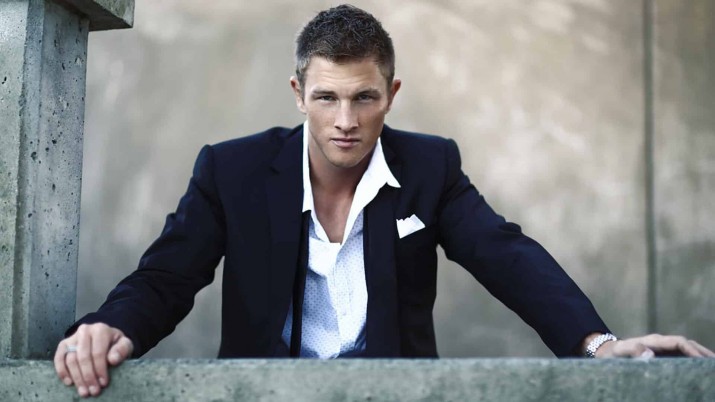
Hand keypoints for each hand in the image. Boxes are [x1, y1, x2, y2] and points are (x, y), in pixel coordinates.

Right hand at [54, 323, 133, 397]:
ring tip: (84, 390)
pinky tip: (70, 382)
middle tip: (93, 390)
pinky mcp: (64, 345)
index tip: (103, 383)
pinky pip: (59, 359)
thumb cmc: (115, 344)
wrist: (105, 338)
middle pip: (83, 357)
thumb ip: (122, 350)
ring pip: (70, 360)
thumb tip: (113, 359)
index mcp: (100, 329)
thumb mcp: (125, 345)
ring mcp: (72, 337)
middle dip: (88, 376)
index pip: (98, 352)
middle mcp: (85, 331)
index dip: (100, 369)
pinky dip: (62, 371)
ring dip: (77, 378)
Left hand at [592, 334, 714, 357]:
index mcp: (653, 341)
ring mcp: (662, 349)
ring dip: (700, 356)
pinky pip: (680, 357)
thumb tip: (651, 355)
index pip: (678, 342)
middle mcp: (661, 343)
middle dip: (702, 352)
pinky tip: (699, 370)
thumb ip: (633, 351)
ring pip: (686, 350)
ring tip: (712, 366)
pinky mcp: (661, 356)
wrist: (607, 352)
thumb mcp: (620, 351)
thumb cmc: (613, 353)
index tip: (703, 360)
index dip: (692, 349)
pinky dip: (692, 361)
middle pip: (687, 344)